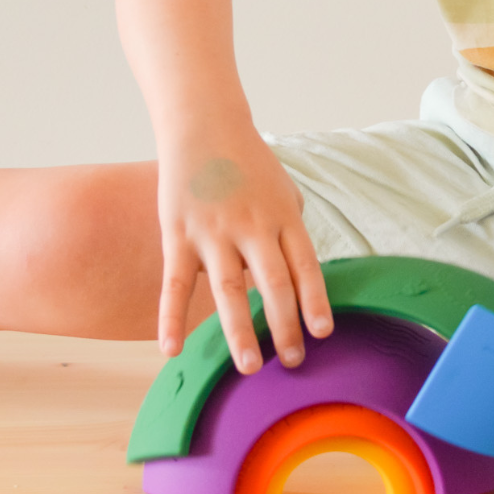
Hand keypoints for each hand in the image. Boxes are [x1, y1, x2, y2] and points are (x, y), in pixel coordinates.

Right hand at [156, 127, 330, 374]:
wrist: (204, 126)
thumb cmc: (249, 162)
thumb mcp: (284, 189)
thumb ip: (292, 228)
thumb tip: (299, 270)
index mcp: (283, 216)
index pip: (305, 266)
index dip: (315, 300)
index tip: (323, 333)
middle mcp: (252, 226)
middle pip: (275, 284)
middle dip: (286, 326)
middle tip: (293, 362)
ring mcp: (214, 232)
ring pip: (230, 290)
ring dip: (241, 332)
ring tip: (251, 368)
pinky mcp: (178, 235)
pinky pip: (174, 284)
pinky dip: (170, 318)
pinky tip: (171, 351)